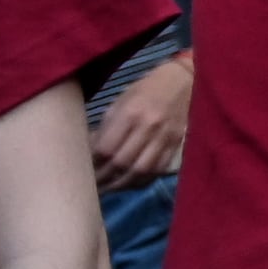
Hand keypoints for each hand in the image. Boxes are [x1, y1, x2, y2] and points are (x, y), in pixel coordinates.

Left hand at [91, 55, 193, 186]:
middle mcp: (148, 127)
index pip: (106, 148)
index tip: (83, 169)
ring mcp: (165, 137)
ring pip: (141, 171)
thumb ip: (107, 127)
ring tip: (110, 188)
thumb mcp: (121, 102)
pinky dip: (143, 180)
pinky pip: (158, 169)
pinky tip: (132, 183)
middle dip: (104, 178)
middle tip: (92, 186)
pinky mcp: (176, 144)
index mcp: (130, 113)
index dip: (93, 163)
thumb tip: (91, 152)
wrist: (184, 80)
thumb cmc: (146, 89)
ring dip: (122, 184)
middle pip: (122, 162)